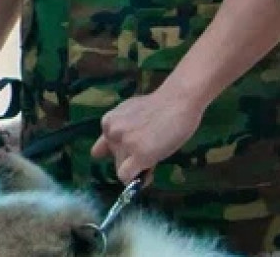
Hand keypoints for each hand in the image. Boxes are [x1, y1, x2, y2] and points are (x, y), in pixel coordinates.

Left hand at [90, 89, 204, 183]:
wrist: (178, 100)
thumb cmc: (160, 107)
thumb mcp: (131, 113)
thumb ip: (122, 128)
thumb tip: (124, 149)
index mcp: (107, 122)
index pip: (101, 149)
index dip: (118, 153)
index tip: (132, 152)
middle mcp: (111, 132)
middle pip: (114, 159)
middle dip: (130, 160)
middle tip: (151, 153)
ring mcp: (124, 143)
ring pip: (121, 169)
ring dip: (137, 168)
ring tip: (155, 156)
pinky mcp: (139, 154)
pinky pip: (126, 177)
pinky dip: (136, 180)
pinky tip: (148, 175)